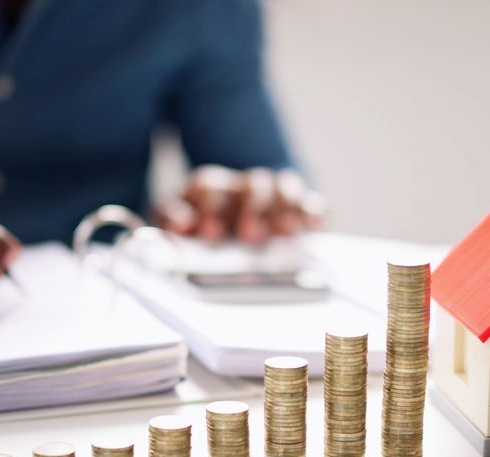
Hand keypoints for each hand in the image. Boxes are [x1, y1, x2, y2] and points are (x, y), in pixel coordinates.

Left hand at [156, 165, 325, 243]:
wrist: (230, 233)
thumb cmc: (201, 236)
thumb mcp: (177, 228)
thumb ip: (173, 222)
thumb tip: (181, 223)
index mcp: (207, 191)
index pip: (208, 189)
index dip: (210, 208)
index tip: (210, 231)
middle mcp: (241, 189)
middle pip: (251, 187)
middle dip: (253, 208)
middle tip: (252, 233)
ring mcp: (272, 197)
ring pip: (282, 189)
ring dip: (285, 207)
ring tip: (286, 230)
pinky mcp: (298, 209)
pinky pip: (310, 204)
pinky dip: (313, 212)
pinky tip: (315, 225)